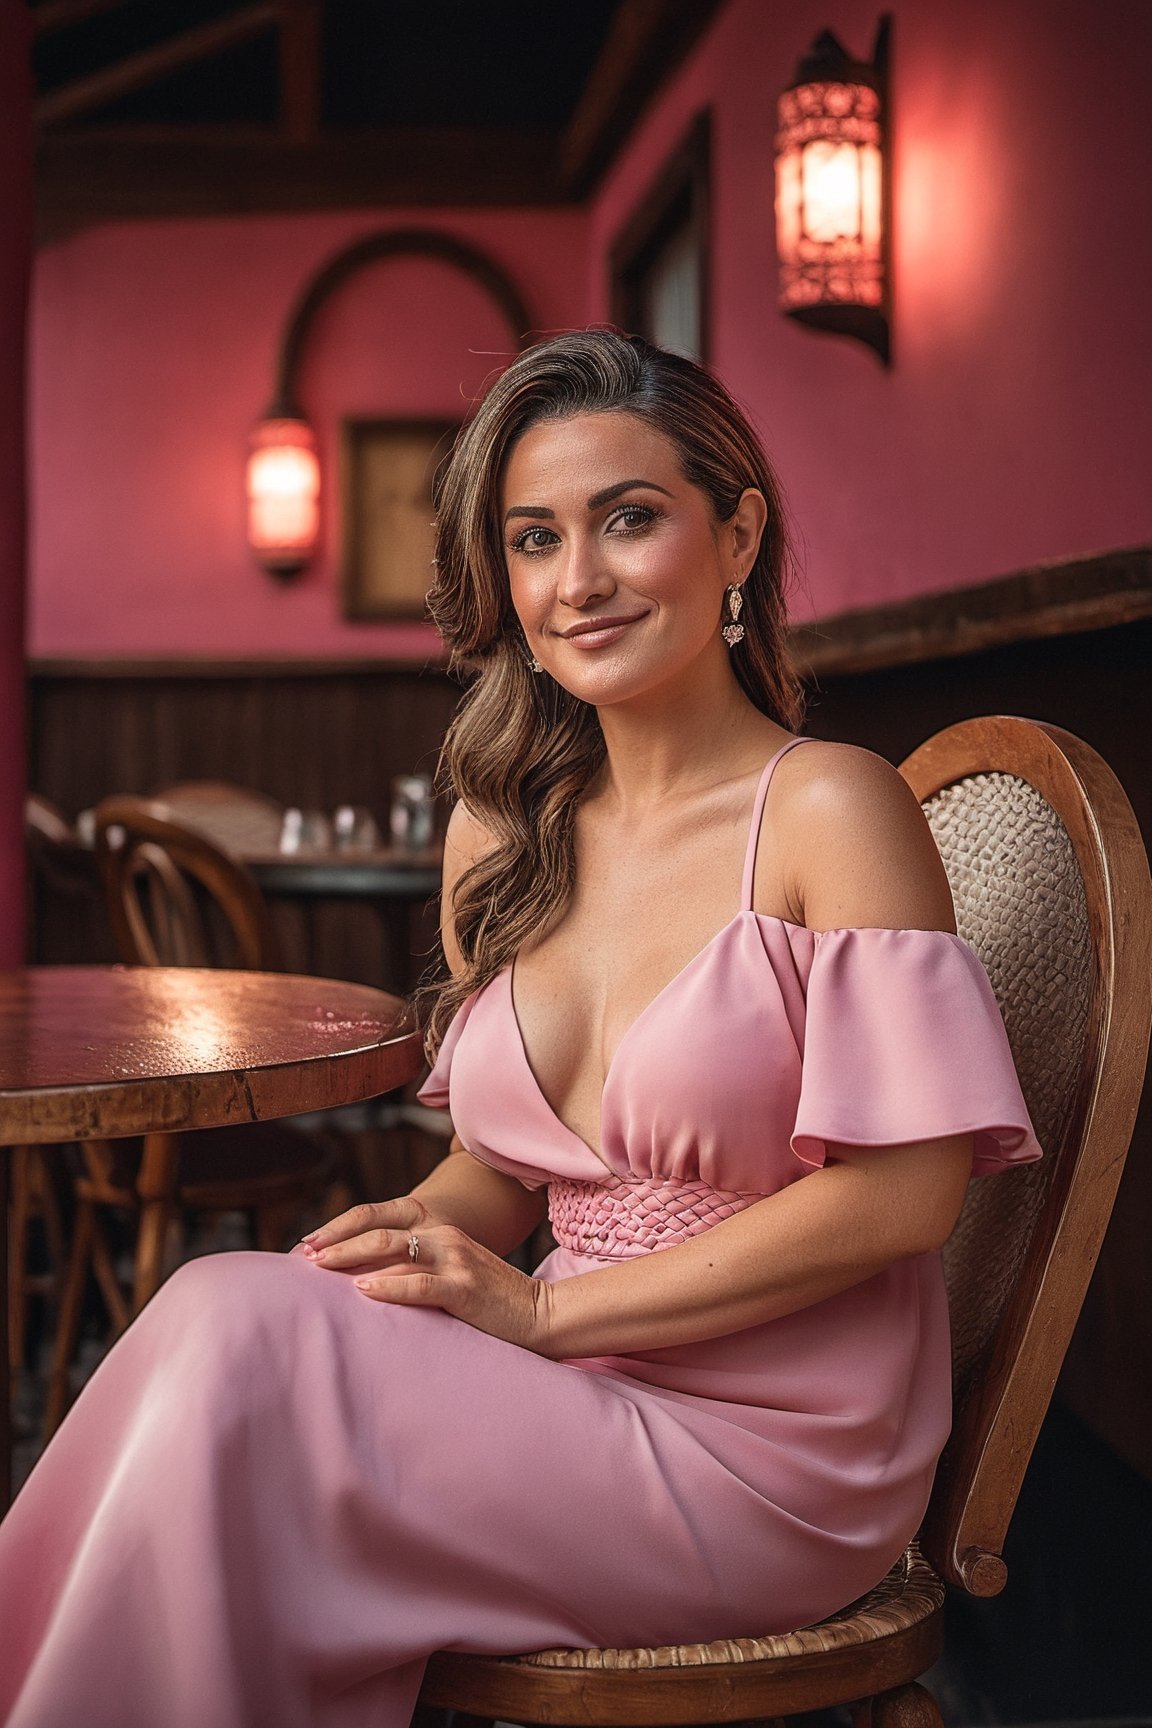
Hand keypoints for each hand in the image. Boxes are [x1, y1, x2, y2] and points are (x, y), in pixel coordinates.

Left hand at [298, 1198, 553, 1352]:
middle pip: (379, 1232)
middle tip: (303, 1256)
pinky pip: (418, 1284)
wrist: (539, 1315)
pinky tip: (362, 1289)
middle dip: (337, 1243)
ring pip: (392, 1250)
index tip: (310, 1245)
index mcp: (440, 1232)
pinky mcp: (463, 1288)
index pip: (382, 1222)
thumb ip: (419, 1271)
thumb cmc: (492, 1304)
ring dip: (351, 1259)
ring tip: (319, 1268)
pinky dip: (387, 1285)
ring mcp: (455, 1261)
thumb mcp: (453, 1277)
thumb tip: (368, 1282)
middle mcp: (445, 1237)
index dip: (342, 1230)